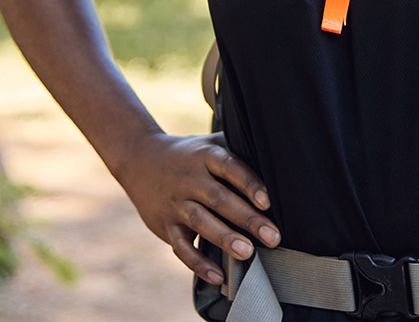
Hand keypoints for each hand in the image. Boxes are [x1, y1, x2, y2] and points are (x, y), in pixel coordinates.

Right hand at [114, 132, 279, 286]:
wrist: (139, 159)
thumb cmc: (189, 155)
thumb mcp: (210, 144)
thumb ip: (238, 151)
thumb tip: (279, 164)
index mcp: (206, 157)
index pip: (230, 168)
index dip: (249, 184)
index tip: (268, 201)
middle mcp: (190, 179)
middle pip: (219, 199)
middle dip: (247, 219)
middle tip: (273, 236)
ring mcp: (176, 203)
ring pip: (200, 222)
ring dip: (224, 238)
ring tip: (247, 253)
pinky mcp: (166, 225)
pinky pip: (182, 247)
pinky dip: (199, 263)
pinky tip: (219, 275)